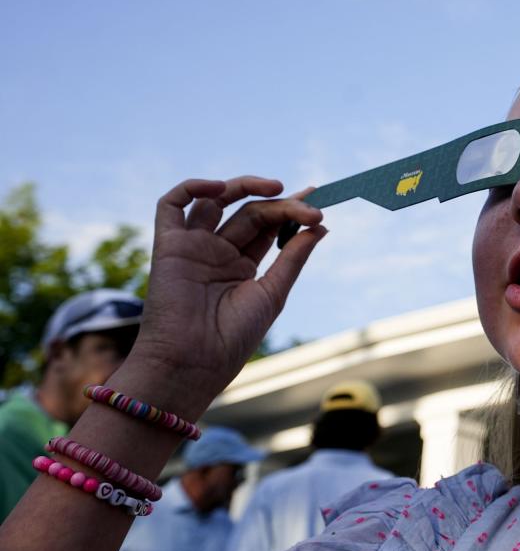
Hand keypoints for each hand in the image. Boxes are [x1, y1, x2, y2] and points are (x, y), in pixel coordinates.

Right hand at [130, 177, 326, 404]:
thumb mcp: (272, 293)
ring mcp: (193, 247)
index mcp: (241, 267)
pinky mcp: (169, 246)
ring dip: (245, 186)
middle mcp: (217, 253)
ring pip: (217, 201)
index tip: (318, 204)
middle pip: (250, 212)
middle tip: (311, 207)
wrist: (192, 363)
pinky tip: (220, 188)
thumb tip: (320, 226)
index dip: (291, 211)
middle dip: (282, 205)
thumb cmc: (232, 337)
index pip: (268, 227)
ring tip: (278, 188)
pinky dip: (191, 188)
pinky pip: (171, 206)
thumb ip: (292, 257)